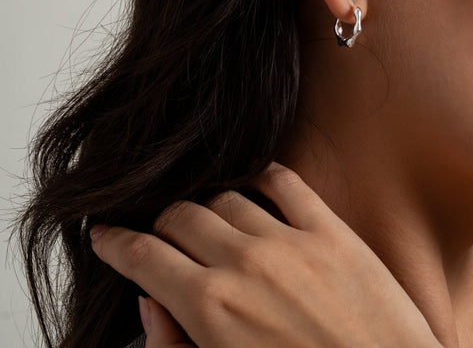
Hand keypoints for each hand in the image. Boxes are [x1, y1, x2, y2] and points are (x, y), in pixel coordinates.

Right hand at [91, 163, 441, 347]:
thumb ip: (175, 345)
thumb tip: (150, 301)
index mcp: (210, 308)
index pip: (144, 256)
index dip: (115, 243)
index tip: (106, 234)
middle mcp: (244, 264)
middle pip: (180, 216)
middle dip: (160, 224)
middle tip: (160, 234)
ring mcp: (290, 241)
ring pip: (225, 195)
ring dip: (207, 203)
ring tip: (208, 217)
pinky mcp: (331, 230)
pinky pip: (284, 181)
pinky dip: (260, 176)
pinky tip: (252, 184)